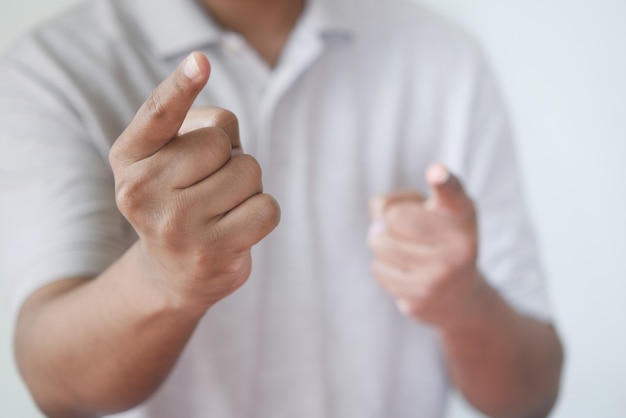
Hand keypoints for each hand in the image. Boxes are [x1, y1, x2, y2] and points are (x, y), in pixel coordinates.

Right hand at [109, 52, 279, 308]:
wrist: (174, 274)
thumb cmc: (179, 199)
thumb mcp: (167, 160)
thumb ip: (193, 128)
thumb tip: (223, 127)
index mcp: (128, 159)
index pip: (158, 114)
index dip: (180, 86)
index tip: (200, 62)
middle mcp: (141, 192)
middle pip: (219, 140)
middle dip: (228, 155)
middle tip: (210, 183)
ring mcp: (176, 226)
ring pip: (248, 171)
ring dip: (248, 185)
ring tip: (223, 205)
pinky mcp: (212, 252)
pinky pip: (267, 207)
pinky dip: (263, 211)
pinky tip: (239, 226)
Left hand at [367, 163, 482, 328]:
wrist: (460, 297)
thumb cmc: (440, 240)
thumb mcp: (436, 211)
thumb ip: (404, 199)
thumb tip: (378, 212)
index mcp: (463, 216)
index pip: (450, 192)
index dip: (442, 179)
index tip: (435, 172)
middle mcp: (459, 246)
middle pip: (393, 217)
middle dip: (390, 222)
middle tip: (409, 233)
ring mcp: (440, 276)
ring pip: (380, 244)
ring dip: (382, 245)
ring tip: (404, 251)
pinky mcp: (420, 300)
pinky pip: (378, 271)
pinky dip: (383, 268)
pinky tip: (405, 273)